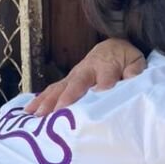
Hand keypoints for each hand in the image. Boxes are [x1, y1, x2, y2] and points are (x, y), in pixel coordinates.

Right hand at [26, 38, 145, 114]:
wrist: (111, 48)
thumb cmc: (124, 60)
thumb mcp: (136, 62)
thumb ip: (135, 72)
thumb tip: (130, 79)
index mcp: (107, 65)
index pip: (105, 78)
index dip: (102, 88)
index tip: (97, 98)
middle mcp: (87, 70)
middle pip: (76, 83)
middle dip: (67, 97)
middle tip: (58, 111)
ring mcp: (73, 76)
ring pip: (59, 87)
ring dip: (48, 101)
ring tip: (37, 115)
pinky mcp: (66, 82)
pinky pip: (51, 90)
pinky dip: (39, 100)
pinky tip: (28, 111)